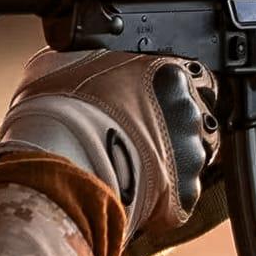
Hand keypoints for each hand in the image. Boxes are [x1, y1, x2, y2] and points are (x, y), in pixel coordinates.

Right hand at [0, 49, 220, 244]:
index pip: (192, 78)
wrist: (63, 160)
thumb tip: (80, 57)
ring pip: (190, 157)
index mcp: (169, 73)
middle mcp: (188, 110)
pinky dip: (163, 197)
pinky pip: (179, 195)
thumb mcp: (66, 62)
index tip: (156, 103)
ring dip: (169, 162)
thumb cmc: (61, 108)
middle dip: (173, 128)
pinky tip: (134, 191)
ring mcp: (191, 152)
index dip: (173, 92)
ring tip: (133, 168)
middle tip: (140, 137)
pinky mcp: (185, 192)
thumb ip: (90, 58)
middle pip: (193, 119)